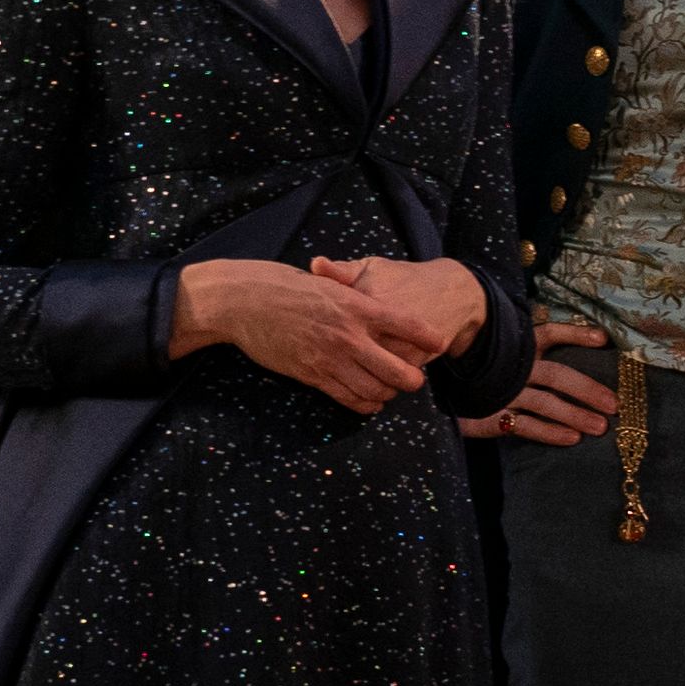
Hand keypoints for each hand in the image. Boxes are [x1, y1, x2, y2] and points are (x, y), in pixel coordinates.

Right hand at [172, 258, 429, 415]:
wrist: (244, 301)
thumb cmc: (283, 285)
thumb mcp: (325, 281)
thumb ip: (352, 292)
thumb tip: (372, 297)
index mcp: (356, 305)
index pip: (407, 324)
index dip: (428, 337)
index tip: (440, 342)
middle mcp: (349, 335)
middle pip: (398, 370)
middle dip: (413, 379)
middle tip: (415, 379)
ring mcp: (331, 359)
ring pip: (375, 391)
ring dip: (388, 394)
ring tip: (390, 390)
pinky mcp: (312, 376)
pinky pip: (348, 398)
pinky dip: (364, 405)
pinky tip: (369, 402)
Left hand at [313, 255, 487, 360]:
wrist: (451, 292)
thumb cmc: (403, 278)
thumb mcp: (371, 268)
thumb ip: (341, 271)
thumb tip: (315, 264)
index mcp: (362, 297)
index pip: (330, 324)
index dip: (324, 333)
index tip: (324, 333)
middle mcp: (377, 321)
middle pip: (344, 351)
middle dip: (336, 358)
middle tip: (334, 356)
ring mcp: (395, 340)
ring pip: (365, 368)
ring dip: (357, 374)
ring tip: (355, 368)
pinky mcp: (412, 356)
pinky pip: (386, 377)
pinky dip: (378, 381)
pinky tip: (374, 375)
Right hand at [460, 321, 615, 447]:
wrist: (440, 391)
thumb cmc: (483, 370)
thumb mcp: (504, 352)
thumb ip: (533, 347)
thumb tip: (585, 342)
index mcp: (518, 346)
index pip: (551, 334)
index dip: (577, 334)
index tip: (604, 339)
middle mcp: (513, 367)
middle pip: (558, 375)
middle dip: (588, 389)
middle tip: (614, 404)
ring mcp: (504, 392)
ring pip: (546, 403)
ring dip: (575, 414)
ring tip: (600, 427)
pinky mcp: (492, 415)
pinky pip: (526, 426)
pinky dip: (550, 432)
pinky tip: (571, 438)